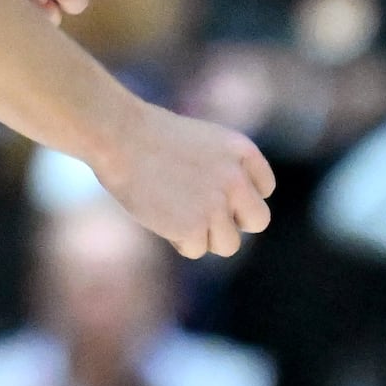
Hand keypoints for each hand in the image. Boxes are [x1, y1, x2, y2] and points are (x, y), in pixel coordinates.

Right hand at [89, 99, 275, 261]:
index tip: (213, 188)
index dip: (239, 195)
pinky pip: (196, 250)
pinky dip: (178, 240)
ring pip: (229, 244)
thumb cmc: (151, 137)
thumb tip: (230, 211)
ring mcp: (217, 205)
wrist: (120, 136)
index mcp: (243, 151)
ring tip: (177, 214)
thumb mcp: (203, 143)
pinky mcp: (194, 227)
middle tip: (203, 213)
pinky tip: (161, 216)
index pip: (264, 189)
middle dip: (233, 222)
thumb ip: (225, 171)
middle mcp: (237, 179)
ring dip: (205, 236)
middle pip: (258, 221)